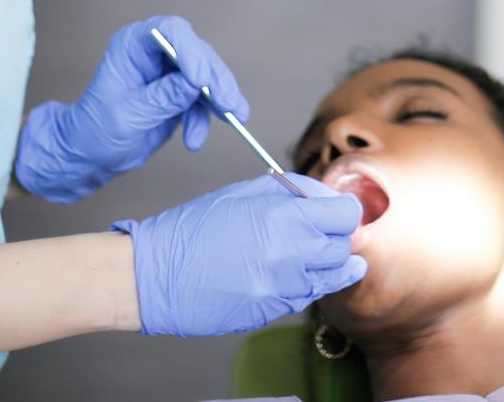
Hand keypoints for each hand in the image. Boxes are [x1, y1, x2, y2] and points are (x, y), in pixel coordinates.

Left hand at [14, 15, 247, 202]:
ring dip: (218, 100)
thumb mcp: (129, 115)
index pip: (169, 31)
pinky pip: (205, 99)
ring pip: (208, 75)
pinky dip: (208, 118)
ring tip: (231, 120)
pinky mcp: (182, 93)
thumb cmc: (97, 130)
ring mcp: (170, 72)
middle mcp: (155, 51)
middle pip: (197, 52)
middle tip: (228, 104)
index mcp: (133, 44)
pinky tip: (195, 139)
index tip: (201, 80)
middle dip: (215, 79)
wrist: (92, 155)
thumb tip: (196, 83)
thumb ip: (163, 97)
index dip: (190, 50)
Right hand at [114, 174, 366, 336]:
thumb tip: (325, 195)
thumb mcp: (245, 191)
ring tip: (307, 253)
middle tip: (320, 231)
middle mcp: (291, 256)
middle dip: (336, 237)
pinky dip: (304, 284)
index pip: (347, 216)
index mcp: (285, 218)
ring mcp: (283, 289)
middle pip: (344, 248)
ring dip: (326, 264)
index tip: (338, 211)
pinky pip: (305, 297)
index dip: (345, 211)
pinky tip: (285, 273)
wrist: (156, 275)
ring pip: (331, 278)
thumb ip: (293, 191)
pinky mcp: (272, 312)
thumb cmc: (195, 227)